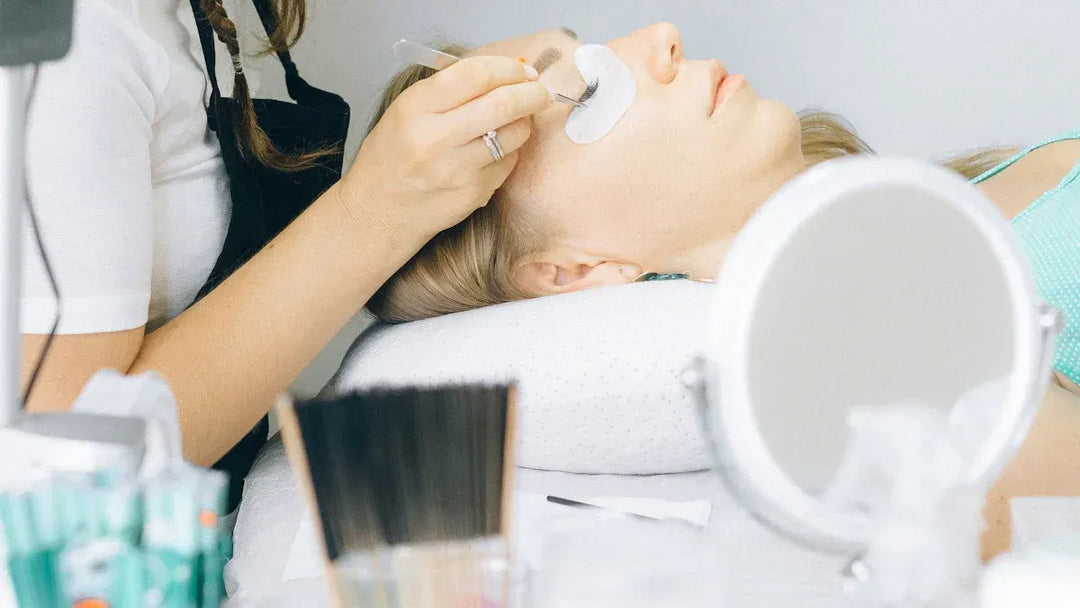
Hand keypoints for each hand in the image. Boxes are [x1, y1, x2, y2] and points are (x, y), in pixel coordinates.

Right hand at [343, 55, 551, 242]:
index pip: (476, 75)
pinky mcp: (473, 194)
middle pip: (503, 103)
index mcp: (416, 108)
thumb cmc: (393, 155)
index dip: (508, 68)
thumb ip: (450, 89)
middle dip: (533, 93)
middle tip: (541, 91)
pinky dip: (510, 152)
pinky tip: (495, 151)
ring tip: (517, 120)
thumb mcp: (406, 110)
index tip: (522, 70)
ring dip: (525, 122)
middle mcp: (435, 139)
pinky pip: (508, 163)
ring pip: (513, 135)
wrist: (378, 210)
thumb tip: (503, 73)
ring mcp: (456, 170)